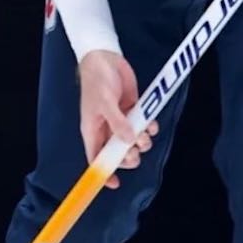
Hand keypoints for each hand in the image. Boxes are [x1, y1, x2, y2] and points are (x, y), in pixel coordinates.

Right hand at [78, 50, 158, 188]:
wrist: (105, 59)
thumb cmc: (97, 81)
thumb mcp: (105, 103)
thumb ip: (117, 123)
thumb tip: (128, 142)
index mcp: (92, 131)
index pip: (95, 158)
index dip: (103, 172)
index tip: (114, 183)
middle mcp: (105, 129)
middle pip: (117, 153)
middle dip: (128, 156)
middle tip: (137, 151)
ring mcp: (120, 120)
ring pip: (132, 141)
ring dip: (142, 142)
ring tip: (146, 133)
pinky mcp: (131, 110)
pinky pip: (142, 126)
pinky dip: (148, 127)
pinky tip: (151, 123)